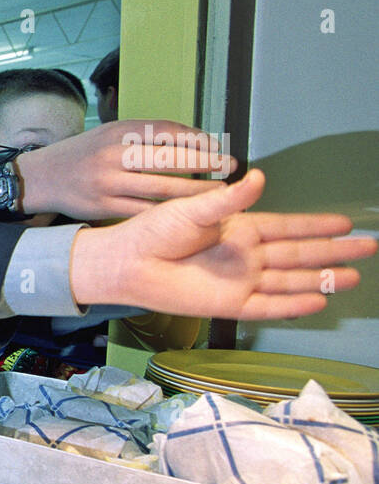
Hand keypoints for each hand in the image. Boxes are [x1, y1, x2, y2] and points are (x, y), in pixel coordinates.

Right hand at [19, 120, 234, 219]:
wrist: (42, 177)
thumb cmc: (83, 155)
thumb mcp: (109, 133)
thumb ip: (143, 137)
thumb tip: (192, 142)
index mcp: (118, 132)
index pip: (167, 131)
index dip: (197, 139)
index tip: (218, 147)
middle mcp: (113, 155)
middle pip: (169, 159)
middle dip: (205, 164)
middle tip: (229, 168)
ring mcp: (108, 183)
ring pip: (161, 189)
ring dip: (194, 192)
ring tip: (219, 194)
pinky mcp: (103, 208)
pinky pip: (144, 211)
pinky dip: (169, 214)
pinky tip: (188, 215)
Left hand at [70, 169, 376, 318]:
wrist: (128, 263)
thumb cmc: (154, 232)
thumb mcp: (194, 209)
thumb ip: (229, 200)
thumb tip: (259, 177)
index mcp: (239, 229)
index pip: (288, 227)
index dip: (316, 226)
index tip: (345, 223)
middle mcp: (245, 256)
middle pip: (299, 254)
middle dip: (333, 251)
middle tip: (369, 247)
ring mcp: (240, 281)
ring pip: (290, 281)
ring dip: (321, 279)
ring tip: (353, 277)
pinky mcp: (228, 304)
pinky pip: (268, 306)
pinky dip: (292, 304)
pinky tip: (317, 302)